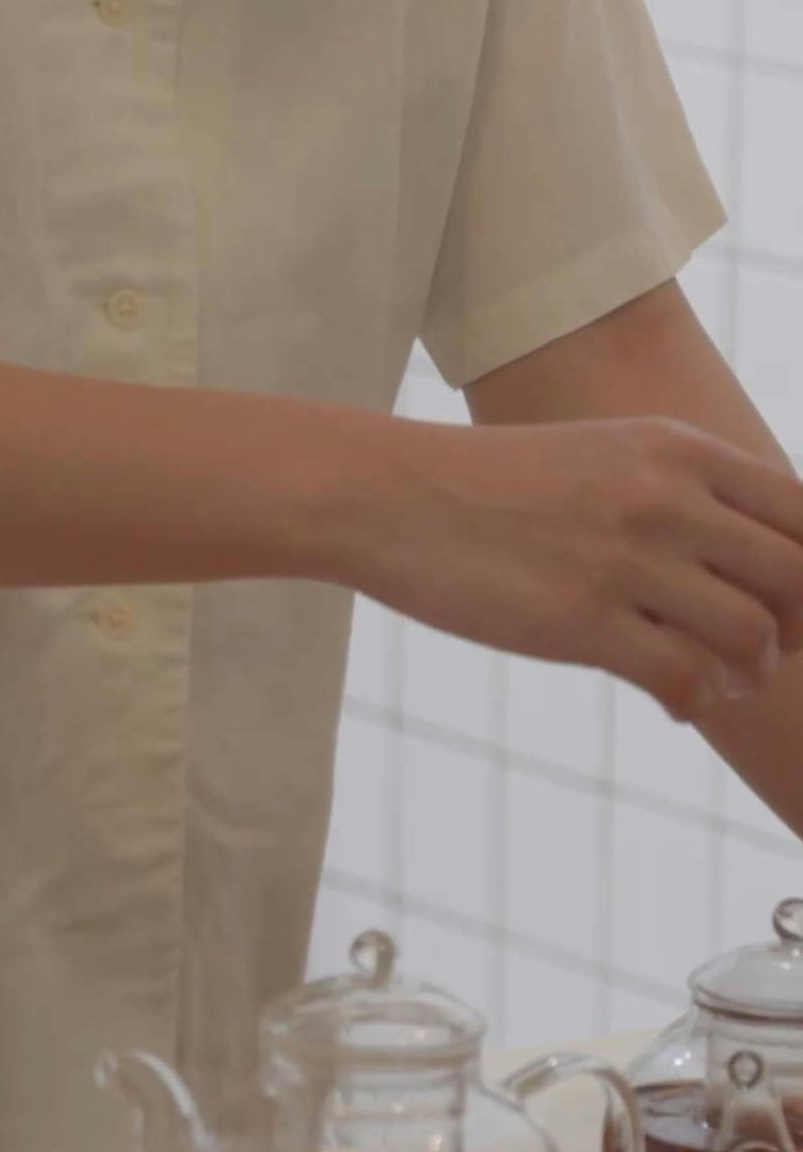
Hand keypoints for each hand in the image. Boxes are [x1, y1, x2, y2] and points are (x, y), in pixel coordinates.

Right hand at [357, 413, 802, 728]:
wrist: (388, 496)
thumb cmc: (493, 484)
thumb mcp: (603, 455)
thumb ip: (680, 491)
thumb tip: (753, 556)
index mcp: (676, 448)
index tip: (789, 606)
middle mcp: (664, 496)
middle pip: (795, 577)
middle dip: (795, 630)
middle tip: (762, 654)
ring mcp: (625, 559)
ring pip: (750, 636)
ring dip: (748, 673)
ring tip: (714, 680)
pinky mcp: (583, 622)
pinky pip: (686, 681)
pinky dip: (693, 702)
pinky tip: (670, 699)